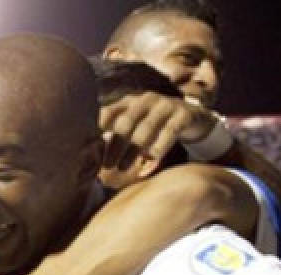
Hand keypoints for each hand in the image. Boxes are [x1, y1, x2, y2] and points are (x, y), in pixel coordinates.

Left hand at [100, 91, 215, 167]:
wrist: (193, 118)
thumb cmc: (155, 126)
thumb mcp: (135, 126)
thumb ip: (116, 135)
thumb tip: (90, 154)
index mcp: (129, 101)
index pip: (109, 112)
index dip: (97, 128)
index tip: (87, 147)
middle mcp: (146, 100)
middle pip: (126, 122)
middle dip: (114, 145)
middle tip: (106, 165)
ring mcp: (166, 105)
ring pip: (146, 128)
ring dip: (133, 150)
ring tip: (122, 167)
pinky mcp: (184, 114)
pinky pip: (170, 131)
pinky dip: (160, 146)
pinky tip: (152, 158)